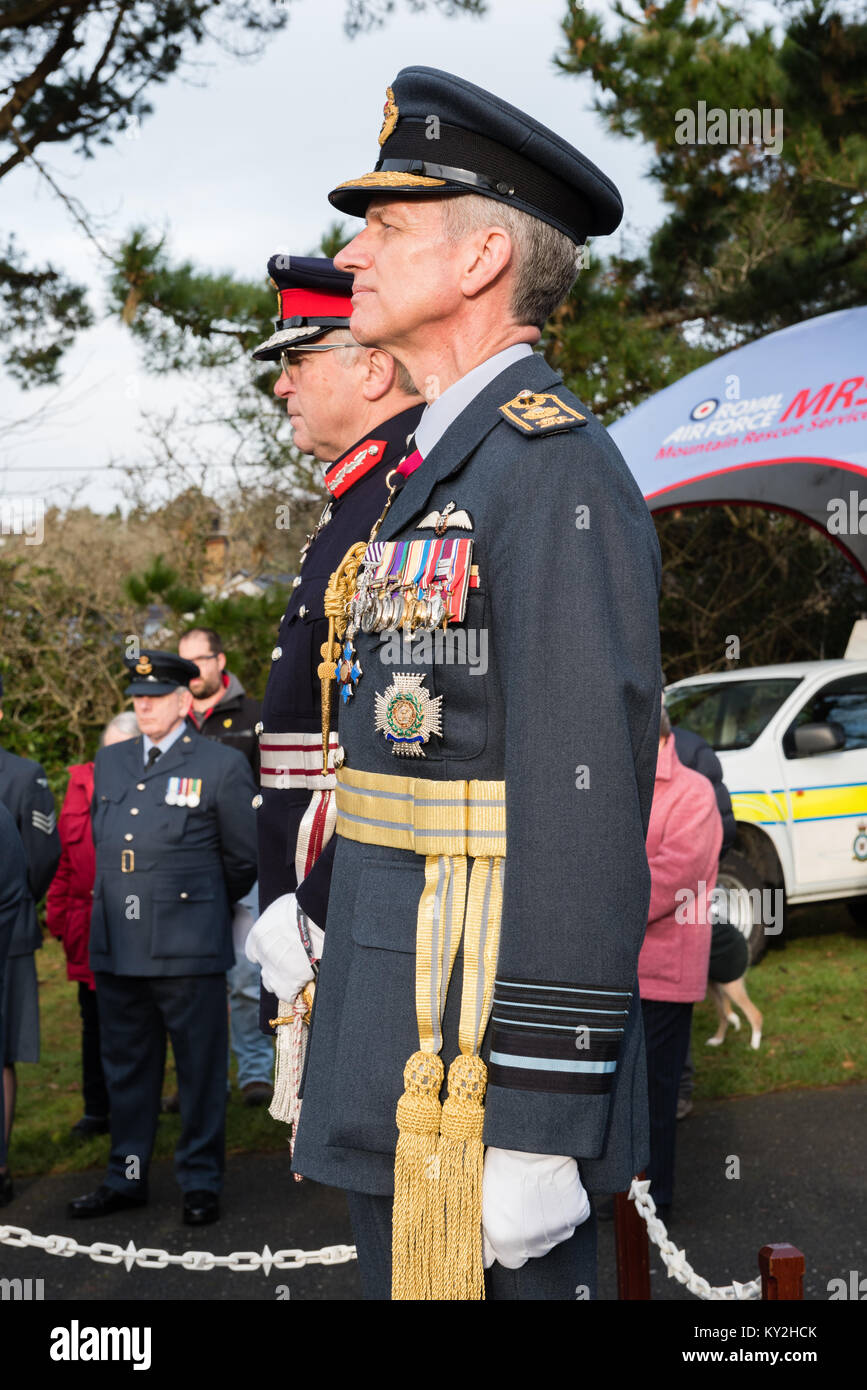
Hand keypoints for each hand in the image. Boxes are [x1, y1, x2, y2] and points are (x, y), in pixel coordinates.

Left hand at [244, 893, 323, 1002]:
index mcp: (256, 938)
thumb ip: (275, 923)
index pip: (253, 953)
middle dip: (274, 971)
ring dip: (281, 983)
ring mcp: (275, 971)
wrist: (311, 919)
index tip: (276, 952)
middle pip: (263, 973)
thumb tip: (281, 924)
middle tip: (289, 965)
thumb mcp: (279, 909)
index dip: (265, 954)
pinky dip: (293, 992)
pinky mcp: (291, 981)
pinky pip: (288, 994)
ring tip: (296, 977)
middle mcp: (262, 957)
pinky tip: (302, 984)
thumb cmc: (299, 907)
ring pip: (272, 985)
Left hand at [482, 1147, 589, 1269]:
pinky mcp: (577, 1215)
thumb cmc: (503, 1165)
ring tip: (539, 1193)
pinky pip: (572, 1218)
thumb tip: (486, 1260)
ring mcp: (559, 1230)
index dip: (509, 1241)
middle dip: (529, 1232)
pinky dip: (565, 1207)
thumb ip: (484, 1237)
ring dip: (548, 1220)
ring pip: (553, 1234)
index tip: (509, 1225)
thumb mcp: (483, 1201)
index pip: (510, 1260)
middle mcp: (534, 1243)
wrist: (533, 1144)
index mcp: (505, 1241)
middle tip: (524, 1203)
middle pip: (533, 1249)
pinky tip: (555, 1188)